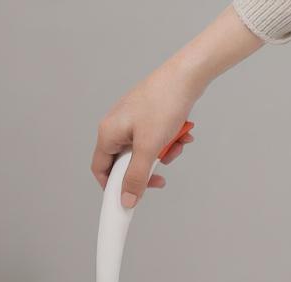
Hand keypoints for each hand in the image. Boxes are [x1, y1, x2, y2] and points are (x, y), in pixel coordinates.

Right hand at [91, 6, 263, 208]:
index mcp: (108, 133)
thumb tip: (126, 201)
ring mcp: (132, 120)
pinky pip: (153, 139)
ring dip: (161, 155)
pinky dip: (167, 142)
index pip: (100, 170)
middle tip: (160, 175)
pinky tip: (181, 135)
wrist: (189, 72)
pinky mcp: (147, 115)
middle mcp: (116, 126)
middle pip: (124, 163)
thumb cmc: (165, 102)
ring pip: (142, 152)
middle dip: (146, 169)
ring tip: (176, 146)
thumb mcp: (149, 147)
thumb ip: (136, 177)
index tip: (129, 197)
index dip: (113, 187)